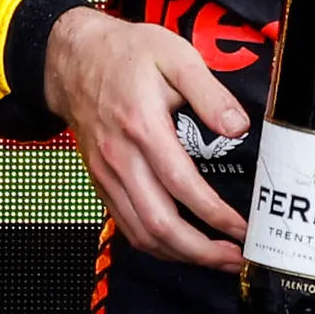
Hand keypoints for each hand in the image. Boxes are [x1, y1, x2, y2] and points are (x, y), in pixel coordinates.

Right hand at [41, 5, 248, 268]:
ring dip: (180, 254)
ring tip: (214, 259)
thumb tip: (238, 127)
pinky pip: (126, 225)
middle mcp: (121, 158)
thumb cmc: (127, 54)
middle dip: (200, 250)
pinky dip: (155, 244)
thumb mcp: (175, 56)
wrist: (73, 58)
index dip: (215, 214)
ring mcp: (107, 174)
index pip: (182, 186)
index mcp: (142, 127)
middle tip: (234, 258)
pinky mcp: (101, 181)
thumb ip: (209, 92)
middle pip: (158, 224)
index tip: (241, 227)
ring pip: (140, 233)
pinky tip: (180, 246)